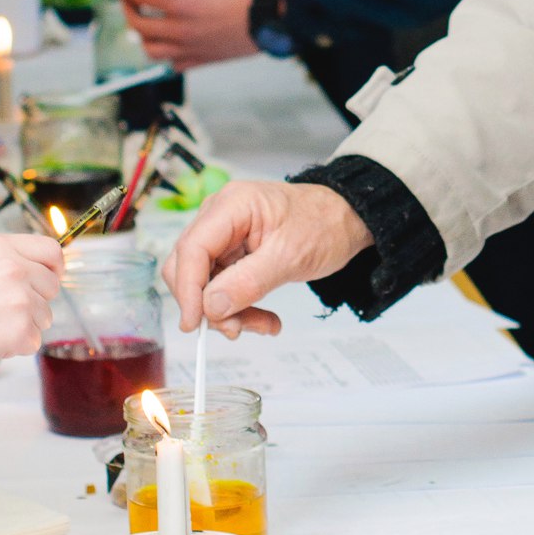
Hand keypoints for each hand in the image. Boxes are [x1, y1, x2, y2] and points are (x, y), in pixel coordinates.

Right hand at [0, 232, 62, 367]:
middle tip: (8, 309)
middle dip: (36, 299)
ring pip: (45, 315)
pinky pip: (33, 340)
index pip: (51, 250)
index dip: (53, 267)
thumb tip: (31, 265)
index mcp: (1, 248)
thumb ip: (2, 258)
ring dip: (25, 324)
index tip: (49, 277)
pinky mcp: (20, 331)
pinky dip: (16, 346)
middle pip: (51, 285)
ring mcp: (20, 300)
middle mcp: (15, 269)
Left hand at [115, 0, 262, 67]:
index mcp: (179, 3)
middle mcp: (179, 29)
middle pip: (138, 24)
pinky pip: (174, 64)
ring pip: (150, 50)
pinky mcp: (202, 60)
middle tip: (130, 0)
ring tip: (147, 25)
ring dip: (143, 37)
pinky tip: (170, 44)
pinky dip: (166, 55)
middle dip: (128, 10)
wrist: (275, 18)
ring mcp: (189, 48)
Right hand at [165, 179, 371, 337]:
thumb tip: (210, 307)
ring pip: (204, 284)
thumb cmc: (324, 225)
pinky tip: (265, 319)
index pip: (192, 248)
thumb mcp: (290, 256)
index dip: (187, 289)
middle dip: (210, 305)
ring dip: (229, 312)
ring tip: (265, 325)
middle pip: (189, 268)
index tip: (194, 324)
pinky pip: (222, 288)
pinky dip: (239, 307)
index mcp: (232, 205)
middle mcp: (220, 217)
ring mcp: (224, 236)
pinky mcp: (232, 254)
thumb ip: (248, 282)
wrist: (345, 220)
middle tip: (238, 329)